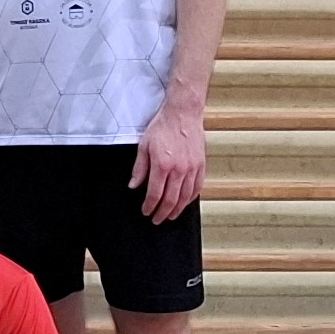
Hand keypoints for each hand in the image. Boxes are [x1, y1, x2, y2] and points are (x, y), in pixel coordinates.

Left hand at [132, 99, 205, 223]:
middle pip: (171, 200)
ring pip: (185, 197)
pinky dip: (191, 198)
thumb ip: (139, 169)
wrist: (183, 114)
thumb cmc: (163, 127)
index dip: (149, 206)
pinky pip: (197, 188)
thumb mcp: (143, 146)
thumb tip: (133, 185)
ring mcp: (192, 169)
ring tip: (170, 215)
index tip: (146, 211)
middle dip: (162, 212)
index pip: (155, 194)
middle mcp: (179, 170)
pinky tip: (185, 202)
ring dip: (177, 209)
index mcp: (162, 165)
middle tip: (157, 219)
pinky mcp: (201, 166)